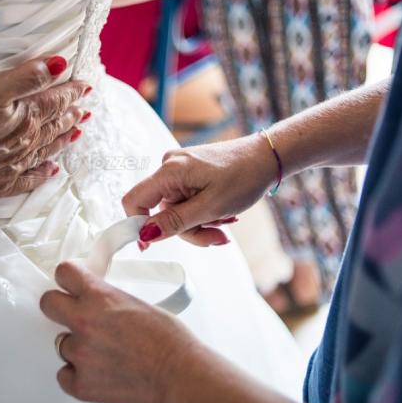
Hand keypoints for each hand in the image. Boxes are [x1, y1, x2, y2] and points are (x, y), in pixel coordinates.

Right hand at [0, 56, 90, 206]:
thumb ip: (27, 77)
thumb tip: (58, 65)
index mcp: (26, 118)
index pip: (55, 101)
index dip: (71, 92)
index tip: (85, 87)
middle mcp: (26, 142)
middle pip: (54, 125)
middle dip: (70, 115)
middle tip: (85, 110)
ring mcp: (15, 165)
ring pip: (47, 149)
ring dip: (62, 139)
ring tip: (76, 132)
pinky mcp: (1, 183)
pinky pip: (30, 178)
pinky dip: (43, 173)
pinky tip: (52, 170)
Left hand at [40, 261, 201, 402]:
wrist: (180, 377)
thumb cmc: (170, 343)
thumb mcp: (138, 304)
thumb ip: (109, 300)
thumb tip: (99, 302)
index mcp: (100, 297)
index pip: (64, 272)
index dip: (67, 278)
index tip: (70, 283)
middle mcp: (84, 322)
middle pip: (48, 304)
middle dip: (59, 306)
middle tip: (72, 313)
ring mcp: (80, 354)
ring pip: (61, 343)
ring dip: (77, 346)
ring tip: (104, 351)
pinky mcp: (81, 384)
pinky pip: (64, 374)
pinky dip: (77, 374)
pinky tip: (97, 370)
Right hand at [122, 134, 276, 247]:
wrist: (267, 158)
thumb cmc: (244, 176)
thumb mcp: (210, 207)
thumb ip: (175, 222)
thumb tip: (145, 234)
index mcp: (170, 170)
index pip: (133, 199)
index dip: (139, 225)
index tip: (153, 245)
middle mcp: (169, 166)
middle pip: (160, 211)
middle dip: (186, 229)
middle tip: (216, 235)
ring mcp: (179, 169)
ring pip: (175, 210)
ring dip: (199, 223)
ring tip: (224, 221)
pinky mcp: (189, 173)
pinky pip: (186, 201)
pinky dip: (202, 212)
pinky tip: (222, 211)